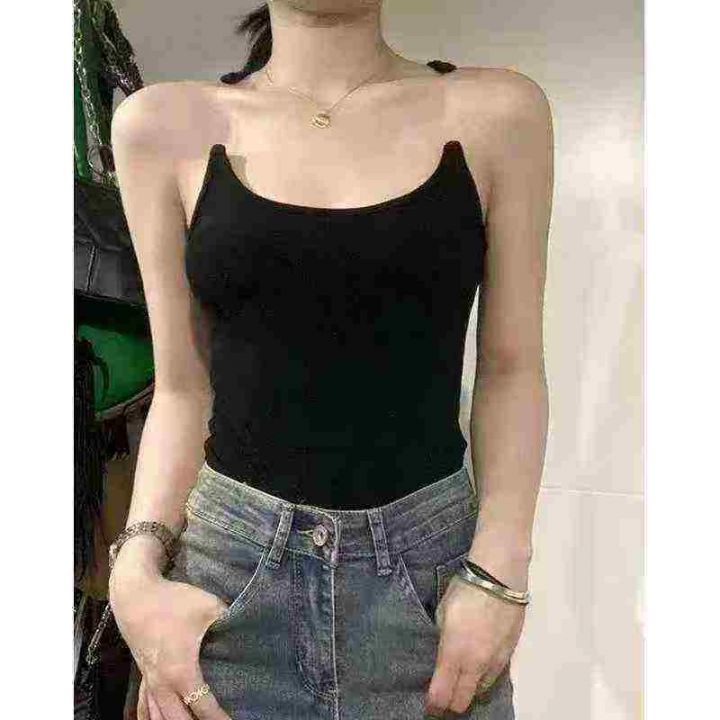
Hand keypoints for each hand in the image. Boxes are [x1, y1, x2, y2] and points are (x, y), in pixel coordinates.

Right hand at [109, 559, 231, 719]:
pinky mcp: (143, 673)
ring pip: (157, 717)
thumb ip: (229, 620)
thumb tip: (246, 625)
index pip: (202, 706)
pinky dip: (151, 718)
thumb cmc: (173, 602)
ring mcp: (149, 680)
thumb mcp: (208, 606)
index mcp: (181, 671)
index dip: (218, 719)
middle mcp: (162, 683)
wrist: (135, 595)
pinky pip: (144, 706)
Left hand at [424, 568, 526, 715]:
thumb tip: (443, 655)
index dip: (433, 703)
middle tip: (443, 693)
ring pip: (481, 691)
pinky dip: (483, 676)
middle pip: (463, 701)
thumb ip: (443, 640)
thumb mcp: (443, 613)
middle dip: (451, 702)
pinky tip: (478, 664)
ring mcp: (495, 661)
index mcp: (454, 653)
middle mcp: (476, 664)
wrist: (500, 578)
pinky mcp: (509, 654)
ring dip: (469, 688)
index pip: (442, 694)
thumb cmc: (465, 590)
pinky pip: (494, 676)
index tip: (428, 701)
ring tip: (461, 677)